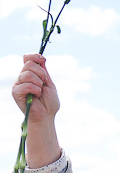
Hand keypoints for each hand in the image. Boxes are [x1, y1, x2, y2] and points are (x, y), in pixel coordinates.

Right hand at [10, 54, 62, 168]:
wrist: (47, 116)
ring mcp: (18, 85)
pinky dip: (35, 90)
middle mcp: (22, 78)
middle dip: (41, 73)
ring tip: (40, 92)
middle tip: (44, 84)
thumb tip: (41, 58)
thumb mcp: (49, 84)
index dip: (35, 56)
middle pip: (28, 64)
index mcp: (30, 74)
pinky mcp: (16, 92)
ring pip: (28, 74)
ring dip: (39, 83)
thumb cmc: (49, 103)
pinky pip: (26, 85)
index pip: (27, 58)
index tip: (44, 60)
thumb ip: (44, 72)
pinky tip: (36, 96)